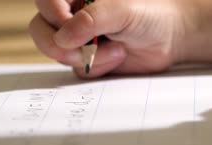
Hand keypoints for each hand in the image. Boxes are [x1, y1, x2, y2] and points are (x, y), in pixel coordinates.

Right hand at [29, 0, 193, 77]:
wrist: (170, 40)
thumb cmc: (150, 15)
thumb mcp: (123, 10)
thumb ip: (92, 18)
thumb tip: (62, 37)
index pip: (46, 1)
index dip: (52, 13)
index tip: (68, 23)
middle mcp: (72, 15)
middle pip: (41, 29)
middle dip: (61, 45)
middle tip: (84, 51)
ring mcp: (78, 40)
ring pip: (59, 53)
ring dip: (87, 57)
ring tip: (116, 50)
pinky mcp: (87, 60)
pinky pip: (77, 70)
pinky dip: (97, 68)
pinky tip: (117, 57)